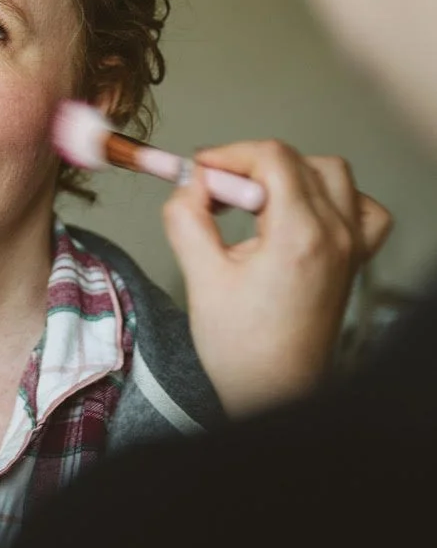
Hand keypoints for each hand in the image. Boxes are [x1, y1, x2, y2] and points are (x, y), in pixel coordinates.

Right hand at [161, 140, 393, 416]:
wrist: (275, 392)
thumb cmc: (243, 350)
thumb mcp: (200, 278)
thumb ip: (187, 219)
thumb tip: (188, 184)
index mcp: (298, 236)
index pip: (272, 158)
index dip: (230, 155)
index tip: (201, 172)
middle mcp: (334, 235)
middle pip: (299, 161)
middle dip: (252, 165)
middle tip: (217, 190)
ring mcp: (349, 247)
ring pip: (333, 175)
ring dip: (291, 175)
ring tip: (256, 202)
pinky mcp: (353, 260)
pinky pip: (361, 208)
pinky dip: (333, 198)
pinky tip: (303, 213)